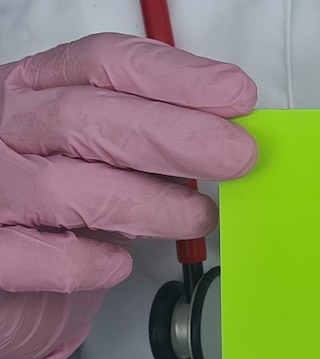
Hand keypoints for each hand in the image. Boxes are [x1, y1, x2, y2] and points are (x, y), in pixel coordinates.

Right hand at [0, 33, 256, 358]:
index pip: (104, 63)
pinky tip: (121, 263)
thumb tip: (227, 142)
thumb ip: (152, 143)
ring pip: (66, 187)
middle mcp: (5, 129)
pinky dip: (89, 261)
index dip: (176, 78)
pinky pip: (38, 257)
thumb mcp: (106, 159)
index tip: (237, 96)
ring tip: (199, 216)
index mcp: (38, 91)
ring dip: (149, 202)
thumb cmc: (67, 209)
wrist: (14, 272)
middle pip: (85, 115)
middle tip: (237, 155)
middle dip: (174, 135)